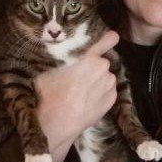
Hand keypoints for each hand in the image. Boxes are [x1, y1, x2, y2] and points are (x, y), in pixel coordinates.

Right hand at [35, 31, 119, 161]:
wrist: (56, 124)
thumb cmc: (48, 95)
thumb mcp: (48, 70)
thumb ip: (60, 60)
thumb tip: (58, 55)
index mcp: (88, 60)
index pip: (103, 44)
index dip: (108, 39)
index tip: (114, 36)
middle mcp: (103, 71)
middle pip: (101, 64)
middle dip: (93, 68)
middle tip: (77, 79)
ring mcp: (109, 87)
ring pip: (105, 78)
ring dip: (98, 81)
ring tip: (81, 92)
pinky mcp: (111, 102)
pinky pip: (108, 91)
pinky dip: (101, 93)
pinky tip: (86, 100)